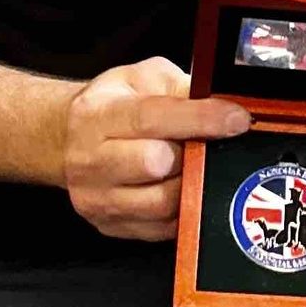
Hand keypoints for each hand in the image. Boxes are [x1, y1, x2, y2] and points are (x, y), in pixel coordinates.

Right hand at [63, 56, 250, 240]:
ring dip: (191, 185)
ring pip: (162, 203)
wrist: (69, 140)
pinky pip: (162, 228)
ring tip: (196, 166)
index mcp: (96, 114)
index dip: (200, 119)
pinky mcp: (111, 226)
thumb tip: (224, 103)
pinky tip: (188, 188)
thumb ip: (180, 89)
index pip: (152, 118)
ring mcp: (97, 198)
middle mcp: (89, 160)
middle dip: (190, 152)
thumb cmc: (113, 107)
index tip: (237, 119)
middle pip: (154, 164)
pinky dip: (185, 209)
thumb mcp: (143, 79)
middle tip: (207, 143)